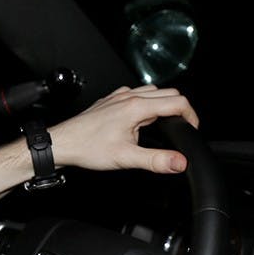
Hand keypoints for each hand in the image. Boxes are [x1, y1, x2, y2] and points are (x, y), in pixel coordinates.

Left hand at [49, 84, 198, 173]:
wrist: (62, 143)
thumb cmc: (87, 148)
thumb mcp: (126, 158)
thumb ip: (156, 160)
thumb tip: (180, 162)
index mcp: (136, 107)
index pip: (178, 102)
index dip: (191, 116)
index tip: (191, 130)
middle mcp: (128, 97)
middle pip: (168, 93)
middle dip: (180, 109)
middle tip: (181, 128)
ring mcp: (118, 97)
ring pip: (152, 92)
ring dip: (163, 104)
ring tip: (162, 125)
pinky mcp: (110, 101)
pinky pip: (135, 94)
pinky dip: (146, 103)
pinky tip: (140, 119)